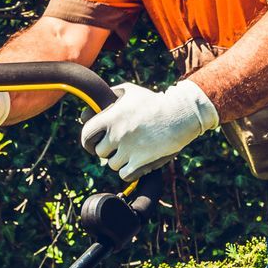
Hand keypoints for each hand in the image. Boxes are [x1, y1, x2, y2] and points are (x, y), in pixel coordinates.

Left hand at [80, 80, 218, 179]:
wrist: (180, 114)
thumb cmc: (154, 102)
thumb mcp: (130, 92)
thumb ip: (108, 97)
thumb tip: (87, 111)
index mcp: (111, 118)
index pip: (86, 135)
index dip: (89, 141)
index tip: (94, 142)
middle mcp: (117, 134)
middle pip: (99, 153)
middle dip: (107, 150)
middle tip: (118, 145)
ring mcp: (128, 149)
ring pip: (112, 164)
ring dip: (120, 160)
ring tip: (133, 150)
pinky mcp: (140, 162)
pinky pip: (124, 175)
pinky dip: (128, 171)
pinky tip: (136, 162)